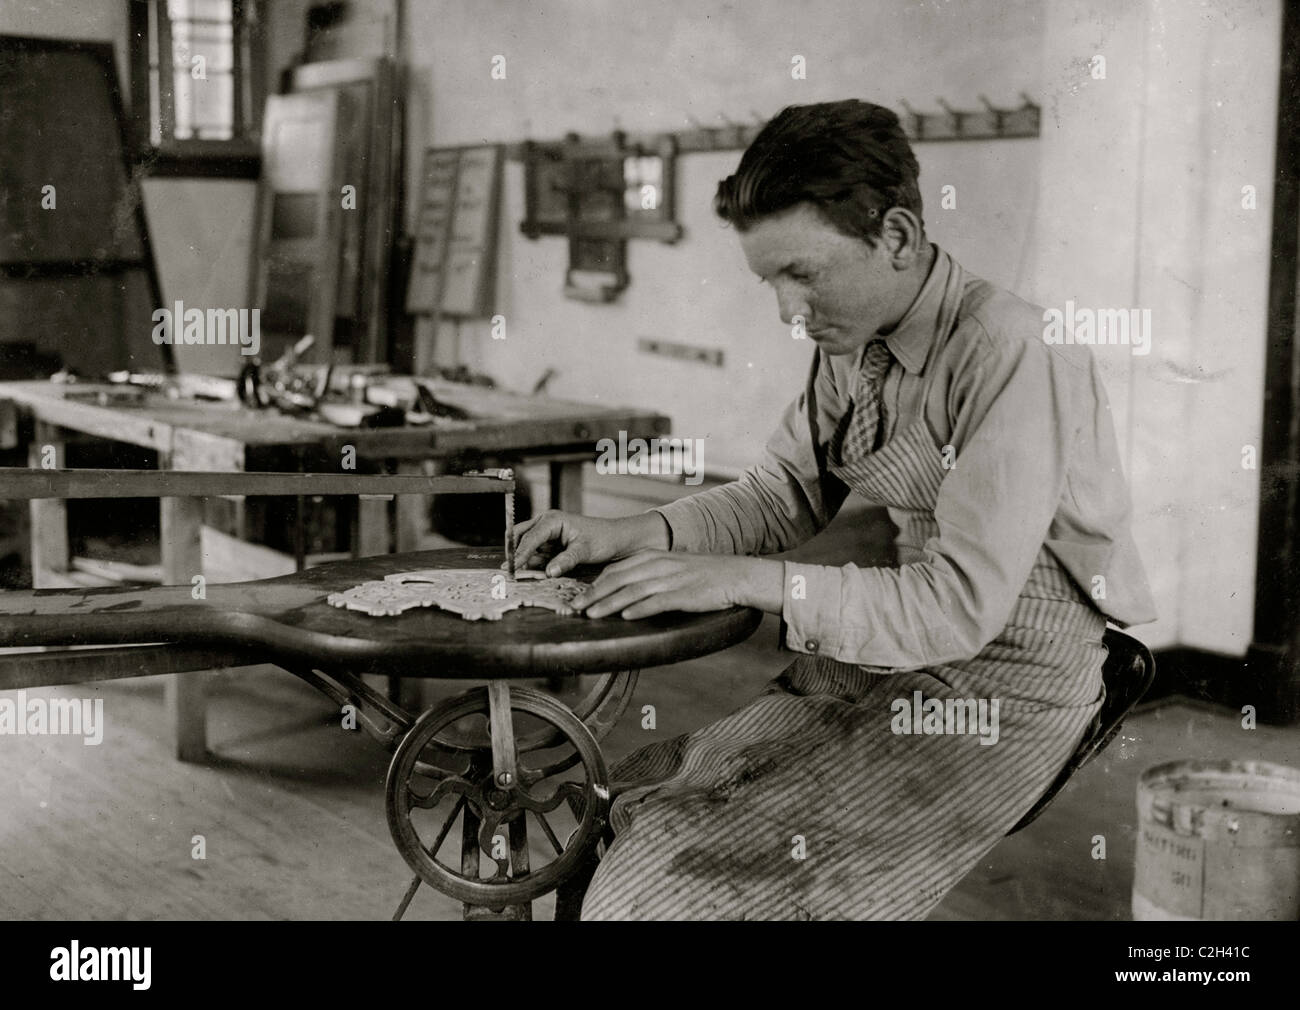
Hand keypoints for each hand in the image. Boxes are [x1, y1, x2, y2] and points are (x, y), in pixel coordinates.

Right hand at [511, 510, 667, 576]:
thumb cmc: (603, 539)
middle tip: (509, 572)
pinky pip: (536, 555)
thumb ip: (566, 561)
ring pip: (527, 548)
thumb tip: (549, 572)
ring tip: (520, 577)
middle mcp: (546, 524)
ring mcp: (547, 535)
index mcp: (552, 520)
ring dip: (524, 561)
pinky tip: (533, 575)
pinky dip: (534, 564)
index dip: (519, 554)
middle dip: (515, 554)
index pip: (529, 538)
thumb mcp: (585, 551)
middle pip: (520, 537)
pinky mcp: (551, 545)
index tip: (511, 568)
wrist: (616, 540)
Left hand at [576, 551, 782, 619]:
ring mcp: (669, 579)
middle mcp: (656, 565)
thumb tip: (623, 593)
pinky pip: (656, 602)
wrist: (734, 575)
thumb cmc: (702, 575)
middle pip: (616, 579)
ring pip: (631, 591)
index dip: (593, 585)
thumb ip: (646, 576)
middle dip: (593, 595)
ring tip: (592, 615)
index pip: (614, 570)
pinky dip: (639, 609)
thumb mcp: (670, 568)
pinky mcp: (682, 593)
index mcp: (651, 557)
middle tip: (575, 608)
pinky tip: (626, 617)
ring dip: (608, 604)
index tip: (578, 598)